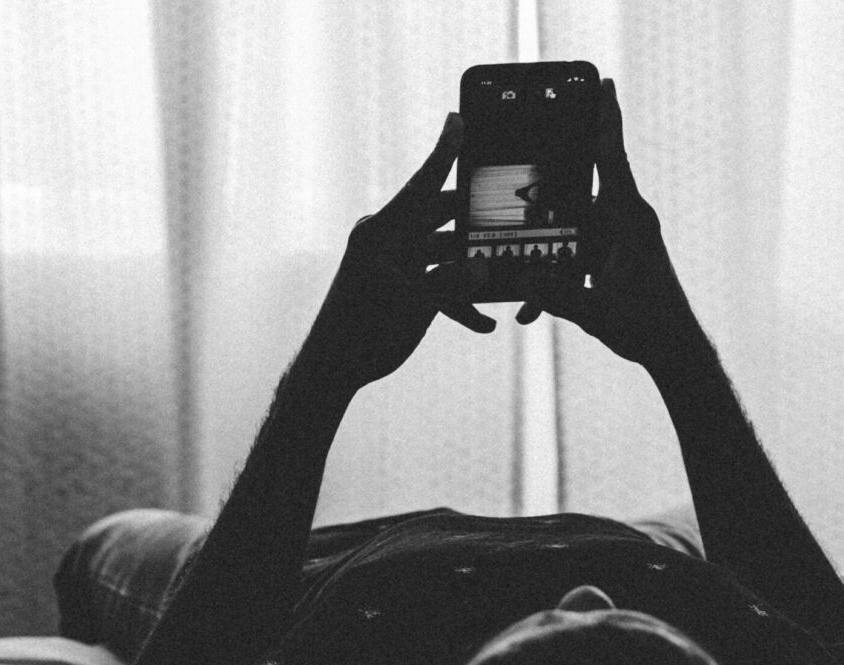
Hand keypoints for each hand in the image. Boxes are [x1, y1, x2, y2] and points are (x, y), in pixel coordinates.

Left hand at [308, 113, 493, 393]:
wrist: (333, 368)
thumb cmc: (361, 331)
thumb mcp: (411, 306)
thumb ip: (449, 284)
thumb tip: (484, 267)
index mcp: (384, 231)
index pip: (422, 183)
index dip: (444, 150)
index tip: (458, 118)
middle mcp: (390, 240)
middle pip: (442, 218)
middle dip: (476, 219)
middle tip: (510, 210)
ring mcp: (396, 264)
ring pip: (445, 255)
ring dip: (472, 270)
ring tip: (507, 275)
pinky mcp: (402, 288)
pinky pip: (438, 286)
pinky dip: (459, 302)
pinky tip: (485, 324)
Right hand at [515, 80, 697, 369]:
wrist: (675, 350)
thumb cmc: (648, 327)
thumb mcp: (597, 312)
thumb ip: (556, 296)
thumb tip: (519, 283)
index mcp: (628, 220)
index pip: (612, 157)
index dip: (605, 118)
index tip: (603, 81)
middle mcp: (626, 221)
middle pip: (583, 185)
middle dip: (550, 183)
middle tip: (520, 173)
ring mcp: (621, 239)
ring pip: (575, 223)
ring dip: (549, 240)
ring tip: (518, 253)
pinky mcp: (615, 258)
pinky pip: (580, 251)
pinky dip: (558, 270)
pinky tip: (531, 307)